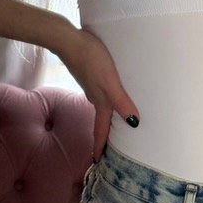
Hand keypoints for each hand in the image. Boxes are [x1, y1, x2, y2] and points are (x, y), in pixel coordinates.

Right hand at [57, 27, 138, 161]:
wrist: (68, 40)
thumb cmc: (90, 58)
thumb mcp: (109, 81)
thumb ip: (120, 101)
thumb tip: (134, 123)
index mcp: (99, 101)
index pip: (101, 129)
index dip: (100, 146)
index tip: (98, 162)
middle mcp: (94, 96)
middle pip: (101, 120)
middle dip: (105, 135)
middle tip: (109, 149)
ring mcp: (90, 85)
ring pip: (100, 106)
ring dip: (106, 118)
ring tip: (115, 124)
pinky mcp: (90, 73)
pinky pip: (100, 93)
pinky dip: (105, 101)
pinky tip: (109, 94)